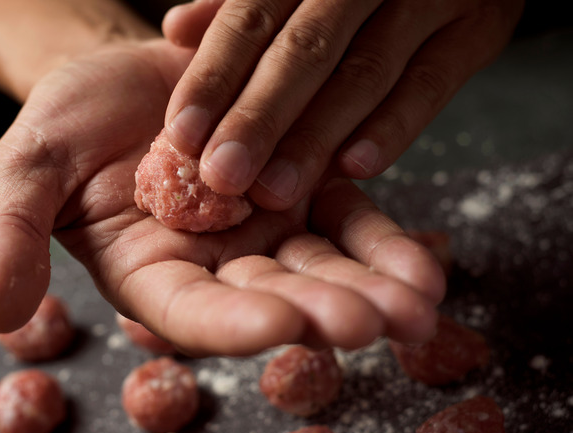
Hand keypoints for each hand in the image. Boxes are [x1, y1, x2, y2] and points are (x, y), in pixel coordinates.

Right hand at [0, 39, 445, 356]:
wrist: (115, 79)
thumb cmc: (63, 128)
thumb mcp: (23, 174)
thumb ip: (12, 237)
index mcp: (148, 273)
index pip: (192, 315)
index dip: (236, 323)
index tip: (282, 326)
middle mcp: (212, 263)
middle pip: (272, 298)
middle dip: (323, 310)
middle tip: (376, 323)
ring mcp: (262, 228)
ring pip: (321, 266)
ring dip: (371, 287)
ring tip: (419, 303)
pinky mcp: (301, 186)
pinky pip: (347, 220)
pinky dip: (382, 243)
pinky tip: (422, 265)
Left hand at [162, 0, 523, 209]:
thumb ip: (240, 5)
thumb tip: (177, 30)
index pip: (249, 19)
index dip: (213, 78)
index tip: (182, 135)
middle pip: (302, 51)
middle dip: (258, 118)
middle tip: (222, 176)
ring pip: (363, 72)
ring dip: (315, 137)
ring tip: (275, 190)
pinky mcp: (478, 27)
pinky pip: (432, 82)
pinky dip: (394, 127)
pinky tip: (354, 167)